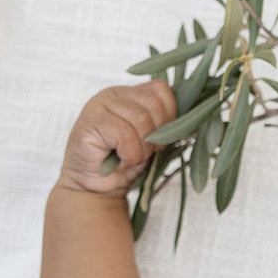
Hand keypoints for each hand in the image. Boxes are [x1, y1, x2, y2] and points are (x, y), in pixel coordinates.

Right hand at [55, 82, 178, 196]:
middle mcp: (114, 94)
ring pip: (141, 120)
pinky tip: (120, 163)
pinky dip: (129, 156)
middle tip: (145, 153)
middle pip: (153, 104)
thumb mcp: (151, 142)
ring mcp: (100, 105)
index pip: (161, 89)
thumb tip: (186, 120)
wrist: (97, 187)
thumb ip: (163, 125)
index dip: (169, 116)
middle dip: (157, 135)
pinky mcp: (91, 122)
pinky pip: (125, 135)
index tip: (160, 141)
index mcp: (130, 94)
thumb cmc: (125, 164)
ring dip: (142, 149)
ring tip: (130, 159)